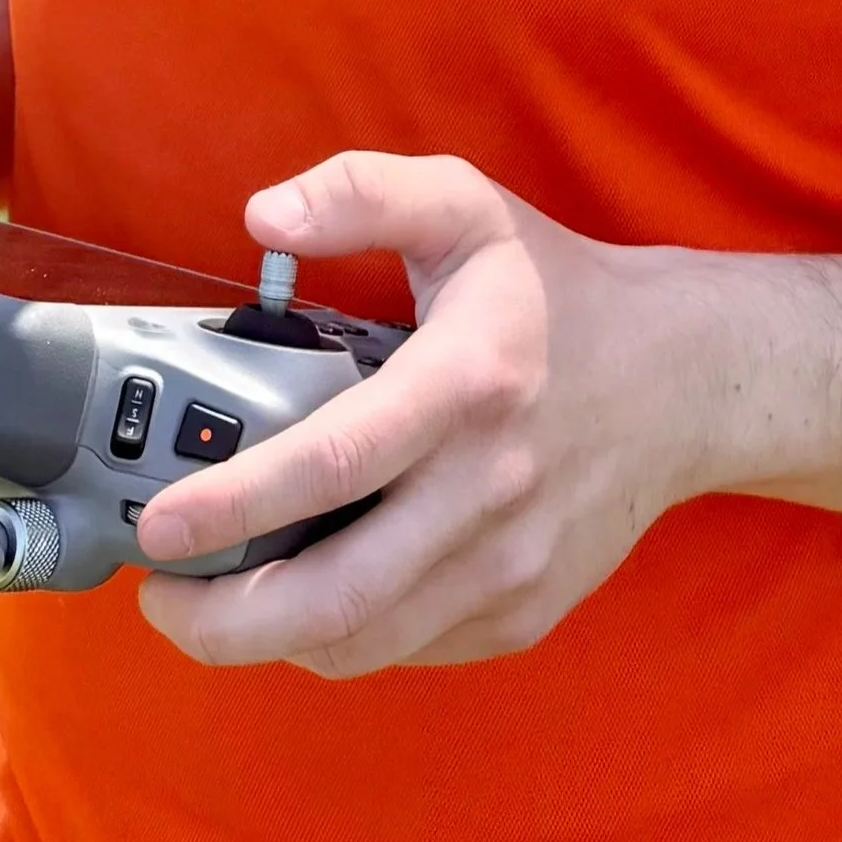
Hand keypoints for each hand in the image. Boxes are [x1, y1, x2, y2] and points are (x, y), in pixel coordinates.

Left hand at [132, 152, 710, 676]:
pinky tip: (301, 596)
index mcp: (467, 382)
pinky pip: (406, 649)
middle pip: (338, 596)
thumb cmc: (554, 292)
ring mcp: (511, 564)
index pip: (335, 463)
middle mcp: (490, 488)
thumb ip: (363, 192)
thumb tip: (263, 217)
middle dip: (223, 620)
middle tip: (157, 597)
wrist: (683, 380)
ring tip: (208, 604)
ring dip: (266, 642)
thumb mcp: (466, 205)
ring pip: (364, 643)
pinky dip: (339, 639)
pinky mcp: (524, 611)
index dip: (235, 505)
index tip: (159, 526)